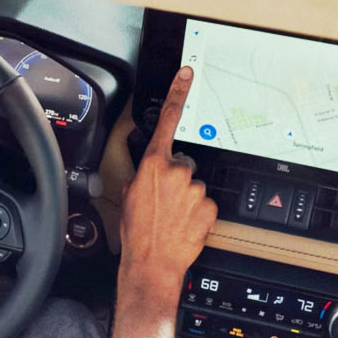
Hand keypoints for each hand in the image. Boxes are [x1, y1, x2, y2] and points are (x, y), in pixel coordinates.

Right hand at [118, 67, 216, 294]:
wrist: (151, 263)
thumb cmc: (136, 234)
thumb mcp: (127, 198)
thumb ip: (140, 178)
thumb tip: (146, 176)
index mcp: (152, 164)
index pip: (167, 120)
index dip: (178, 93)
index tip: (187, 73)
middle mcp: (176, 171)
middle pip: (184, 162)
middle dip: (177, 178)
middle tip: (165, 201)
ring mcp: (195, 188)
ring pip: (196, 184)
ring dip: (187, 197)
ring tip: (173, 217)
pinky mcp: (209, 206)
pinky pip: (206, 202)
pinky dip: (198, 212)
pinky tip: (185, 224)